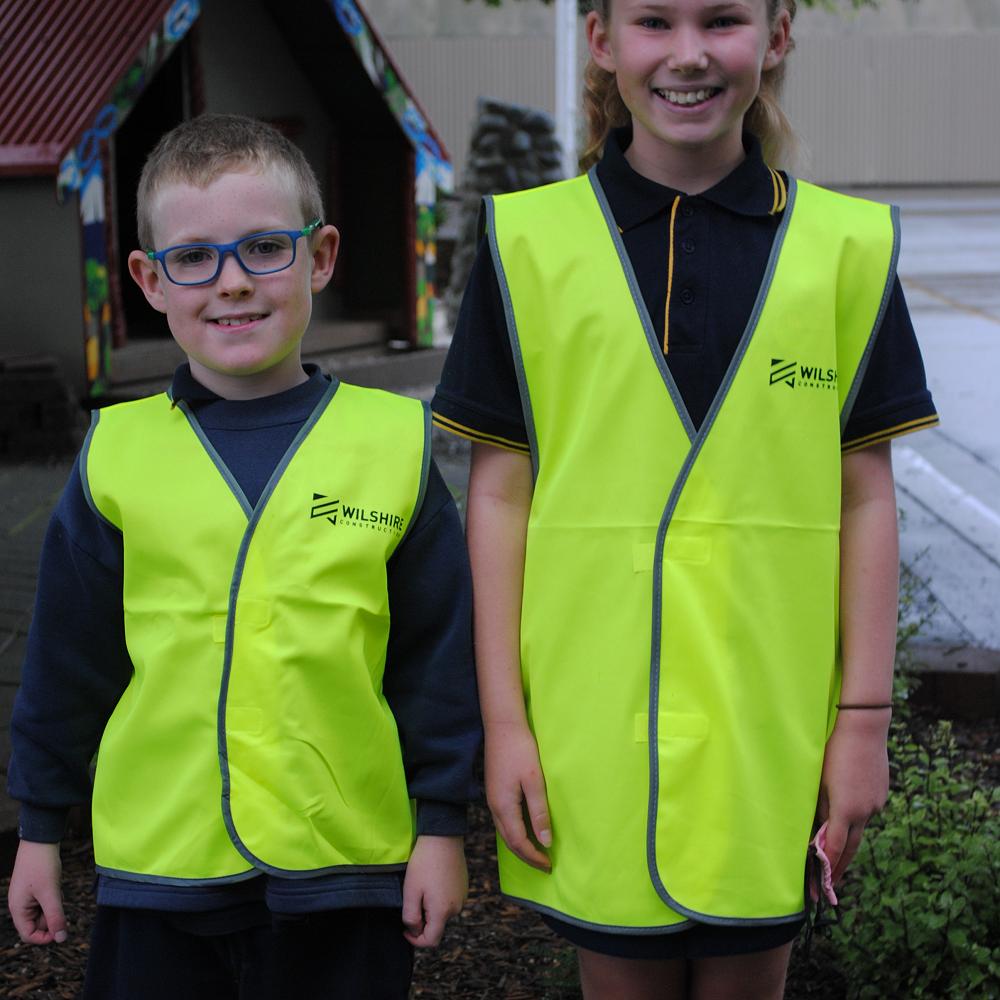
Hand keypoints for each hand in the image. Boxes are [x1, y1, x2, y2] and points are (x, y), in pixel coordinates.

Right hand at [8, 840, 66, 944]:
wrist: (40, 840)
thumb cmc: (42, 865)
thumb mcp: (50, 893)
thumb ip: (56, 916)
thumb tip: (61, 938)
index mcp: (18, 909)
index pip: (28, 935)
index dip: (45, 937)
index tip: (61, 929)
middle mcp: (20, 905)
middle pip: (37, 924)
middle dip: (51, 916)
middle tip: (57, 899)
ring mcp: (27, 896)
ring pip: (43, 911)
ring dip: (53, 905)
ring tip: (55, 888)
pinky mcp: (35, 888)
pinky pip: (45, 900)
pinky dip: (53, 896)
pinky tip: (55, 883)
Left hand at [401, 835, 466, 947]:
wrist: (442, 837)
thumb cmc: (424, 863)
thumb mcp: (411, 891)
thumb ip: (411, 917)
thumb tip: (415, 930)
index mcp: (443, 911)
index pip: (431, 940)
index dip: (416, 940)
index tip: (405, 929)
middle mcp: (457, 907)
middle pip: (437, 926)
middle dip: (423, 921)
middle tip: (412, 900)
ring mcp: (462, 896)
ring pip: (443, 912)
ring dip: (431, 908)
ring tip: (421, 888)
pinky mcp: (463, 886)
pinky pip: (450, 900)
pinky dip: (439, 898)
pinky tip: (432, 881)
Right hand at [484, 720, 551, 871]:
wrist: (502, 726)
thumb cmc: (520, 750)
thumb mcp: (534, 780)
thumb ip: (539, 811)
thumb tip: (545, 840)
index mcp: (504, 807)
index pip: (518, 842)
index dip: (534, 856)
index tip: (549, 864)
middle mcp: (494, 807)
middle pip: (509, 842)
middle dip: (526, 856)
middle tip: (544, 865)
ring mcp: (491, 799)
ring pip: (504, 832)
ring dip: (520, 845)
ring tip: (537, 852)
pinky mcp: (494, 791)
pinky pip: (503, 821)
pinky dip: (514, 832)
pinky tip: (525, 830)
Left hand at [816, 709, 889, 884]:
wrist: (863, 727)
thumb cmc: (832, 751)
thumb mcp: (818, 780)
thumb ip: (818, 807)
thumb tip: (817, 829)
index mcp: (845, 810)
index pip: (835, 848)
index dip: (827, 869)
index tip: (821, 887)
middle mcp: (864, 811)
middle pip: (852, 847)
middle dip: (840, 866)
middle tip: (830, 885)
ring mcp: (876, 803)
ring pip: (860, 827)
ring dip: (848, 840)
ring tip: (835, 852)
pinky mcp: (882, 793)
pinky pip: (867, 810)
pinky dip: (856, 816)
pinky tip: (848, 810)